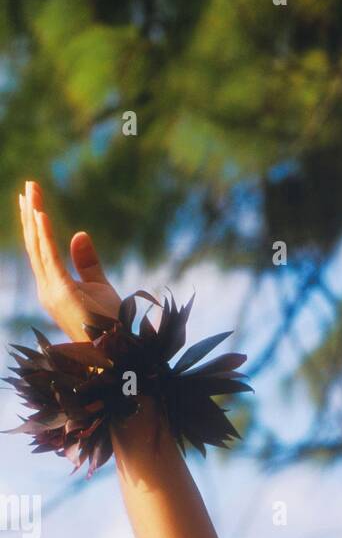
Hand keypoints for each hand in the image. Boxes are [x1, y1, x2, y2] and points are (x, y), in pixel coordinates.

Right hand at [18, 179, 122, 343]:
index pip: (40, 250)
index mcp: (53, 287)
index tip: (33, 200)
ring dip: (34, 217)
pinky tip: (41, 214)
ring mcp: (51, 292)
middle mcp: (46, 289)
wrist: (116, 352)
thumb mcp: (99, 286)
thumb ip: (87, 262)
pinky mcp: (61, 293)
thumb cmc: (109, 325)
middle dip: (30, 214)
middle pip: (34, 245)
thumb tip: (79, 233)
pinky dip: (45, 236)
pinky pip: (50, 259)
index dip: (36, 225)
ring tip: (31, 191)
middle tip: (28, 186)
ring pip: (38, 247)